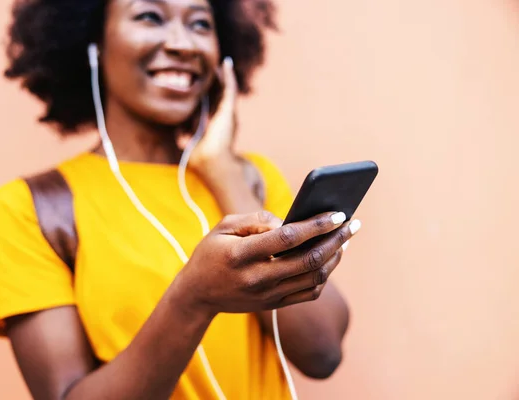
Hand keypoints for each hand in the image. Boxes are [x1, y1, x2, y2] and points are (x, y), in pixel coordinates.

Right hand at [174, 211, 360, 314]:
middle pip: (308, 260)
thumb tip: (288, 222)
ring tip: (344, 240)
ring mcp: (268, 295)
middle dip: (336, 240)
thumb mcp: (223, 227)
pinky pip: (308, 293)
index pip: (288, 238)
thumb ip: (255, 220)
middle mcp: (258, 278)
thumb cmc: (211, 253)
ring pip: (314, 278)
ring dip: (334, 258)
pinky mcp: (274, 304)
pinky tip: (330, 259)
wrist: (197, 295)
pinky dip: (324, 276)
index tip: (338, 214)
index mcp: (242, 255)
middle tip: (353, 224)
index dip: (316, 225)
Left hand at [176, 57, 237, 172]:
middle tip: (211, 66)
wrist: (209, 161)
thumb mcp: (186, 139)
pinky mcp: (229, 110)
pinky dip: (229, 76)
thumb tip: (176, 123)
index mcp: (212, 122)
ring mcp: (227, 113)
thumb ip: (183, 130)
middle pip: (218, 94)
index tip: (200, 79)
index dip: (206, 91)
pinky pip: (230, 88)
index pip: (209, 103)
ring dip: (223, 75)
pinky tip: (226, 64)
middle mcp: (221, 116)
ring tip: (220, 62)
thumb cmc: (197, 155)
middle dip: (216, 81)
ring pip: (225, 89)